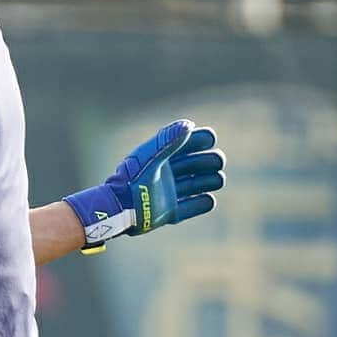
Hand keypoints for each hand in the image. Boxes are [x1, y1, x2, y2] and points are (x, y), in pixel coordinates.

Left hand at [64, 119, 224, 246]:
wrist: (120, 209)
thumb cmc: (132, 178)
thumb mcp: (149, 156)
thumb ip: (167, 141)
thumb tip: (189, 125)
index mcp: (164, 156)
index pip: (191, 142)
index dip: (203, 139)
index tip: (208, 141)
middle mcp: (169, 173)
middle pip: (201, 163)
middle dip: (211, 160)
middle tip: (214, 164)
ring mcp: (171, 193)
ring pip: (201, 183)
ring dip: (212, 180)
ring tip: (215, 179)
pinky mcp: (171, 212)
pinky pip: (196, 206)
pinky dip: (204, 202)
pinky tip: (207, 198)